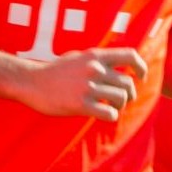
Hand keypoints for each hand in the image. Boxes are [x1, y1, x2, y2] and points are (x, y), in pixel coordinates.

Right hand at [18, 48, 147, 121]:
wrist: (31, 82)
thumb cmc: (55, 71)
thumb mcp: (78, 57)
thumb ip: (97, 60)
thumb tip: (118, 64)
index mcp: (95, 56)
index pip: (130, 56)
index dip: (141, 67)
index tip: (141, 77)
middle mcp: (95, 69)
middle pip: (128, 83)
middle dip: (130, 95)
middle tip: (123, 101)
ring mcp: (88, 87)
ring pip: (121, 99)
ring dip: (120, 106)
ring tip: (112, 108)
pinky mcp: (81, 104)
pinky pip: (109, 113)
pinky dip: (111, 116)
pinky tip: (104, 115)